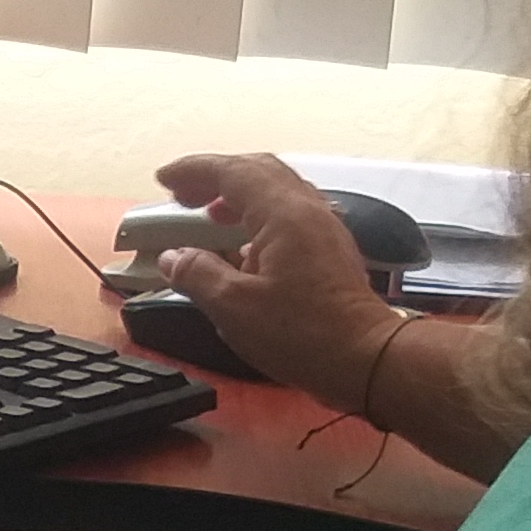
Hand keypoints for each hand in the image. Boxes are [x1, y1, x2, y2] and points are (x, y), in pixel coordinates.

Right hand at [153, 151, 402, 405]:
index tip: (164, 180)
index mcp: (283, 213)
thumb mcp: (234, 308)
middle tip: (183, 196)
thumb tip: (172, 258)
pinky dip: (259, 217)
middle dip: (216, 177)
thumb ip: (197, 275)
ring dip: (239, 196)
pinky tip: (244, 248)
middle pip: (258, 172)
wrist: (366, 359)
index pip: (232, 171)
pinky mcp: (331, 249)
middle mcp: (307, 210)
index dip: (194, 171)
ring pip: (277, 191)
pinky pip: (290, 214)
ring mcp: (324, 227)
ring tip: (209, 218)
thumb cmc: (303, 335)